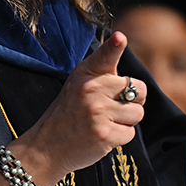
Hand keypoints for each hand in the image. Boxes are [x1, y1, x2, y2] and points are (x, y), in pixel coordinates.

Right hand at [7, 30, 145, 185]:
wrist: (45, 148)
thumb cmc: (67, 114)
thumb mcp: (78, 85)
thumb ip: (103, 73)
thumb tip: (127, 59)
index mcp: (86, 75)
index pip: (105, 56)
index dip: (114, 45)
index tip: (119, 38)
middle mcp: (92, 90)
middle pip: (140, 90)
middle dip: (132, 102)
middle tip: (111, 108)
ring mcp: (98, 112)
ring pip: (138, 113)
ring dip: (126, 122)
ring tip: (104, 122)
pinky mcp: (104, 135)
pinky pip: (130, 133)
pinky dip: (119, 138)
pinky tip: (102, 136)